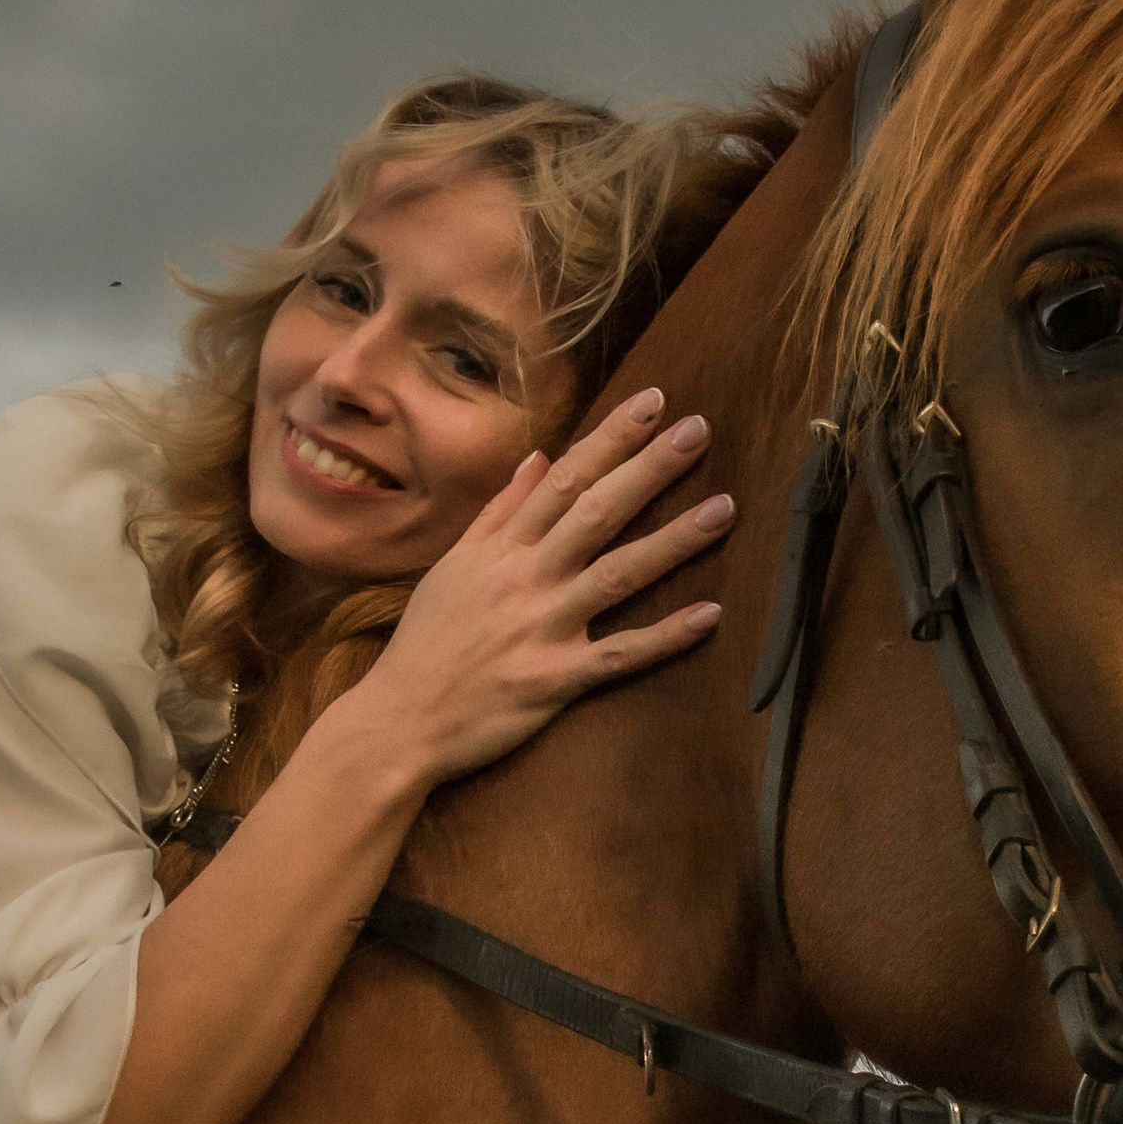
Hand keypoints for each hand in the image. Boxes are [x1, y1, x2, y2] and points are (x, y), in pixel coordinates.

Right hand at [337, 388, 728, 791]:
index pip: (564, 479)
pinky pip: (617, 654)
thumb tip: (537, 459)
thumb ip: (499, 512)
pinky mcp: (552, 680)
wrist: (398, 721)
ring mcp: (540, 629)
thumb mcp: (454, 565)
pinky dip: (664, 636)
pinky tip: (709, 614)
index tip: (653, 402)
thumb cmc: (426, 642)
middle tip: (698, 431)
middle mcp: (524, 579)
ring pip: (617, 574)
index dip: (611, 438)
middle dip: (649, 468)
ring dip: (673, 540)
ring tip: (724, 509)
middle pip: (596, 511)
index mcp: (501, 549)